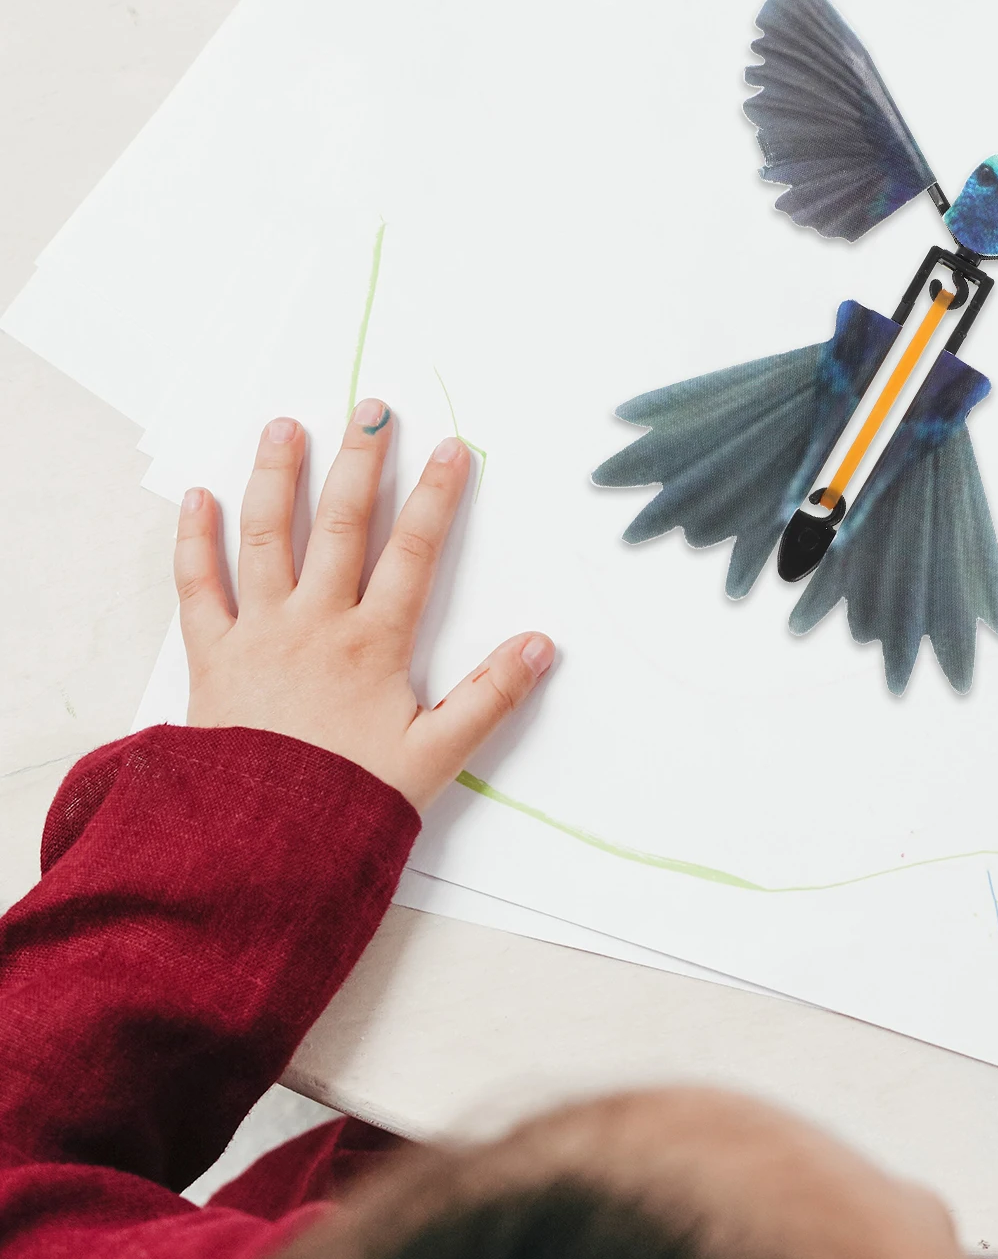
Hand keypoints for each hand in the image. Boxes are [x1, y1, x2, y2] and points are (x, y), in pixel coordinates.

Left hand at [173, 400, 553, 808]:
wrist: (256, 849)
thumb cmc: (348, 802)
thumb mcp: (436, 756)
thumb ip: (491, 697)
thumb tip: (542, 645)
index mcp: (373, 644)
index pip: (415, 553)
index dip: (438, 497)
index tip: (452, 447)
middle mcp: (315, 624)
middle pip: (342, 526)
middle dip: (361, 463)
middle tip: (372, 409)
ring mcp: (259, 634)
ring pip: (268, 539)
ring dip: (277, 478)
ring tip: (286, 427)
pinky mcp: (211, 656)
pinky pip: (197, 587)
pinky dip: (195, 540)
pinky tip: (198, 498)